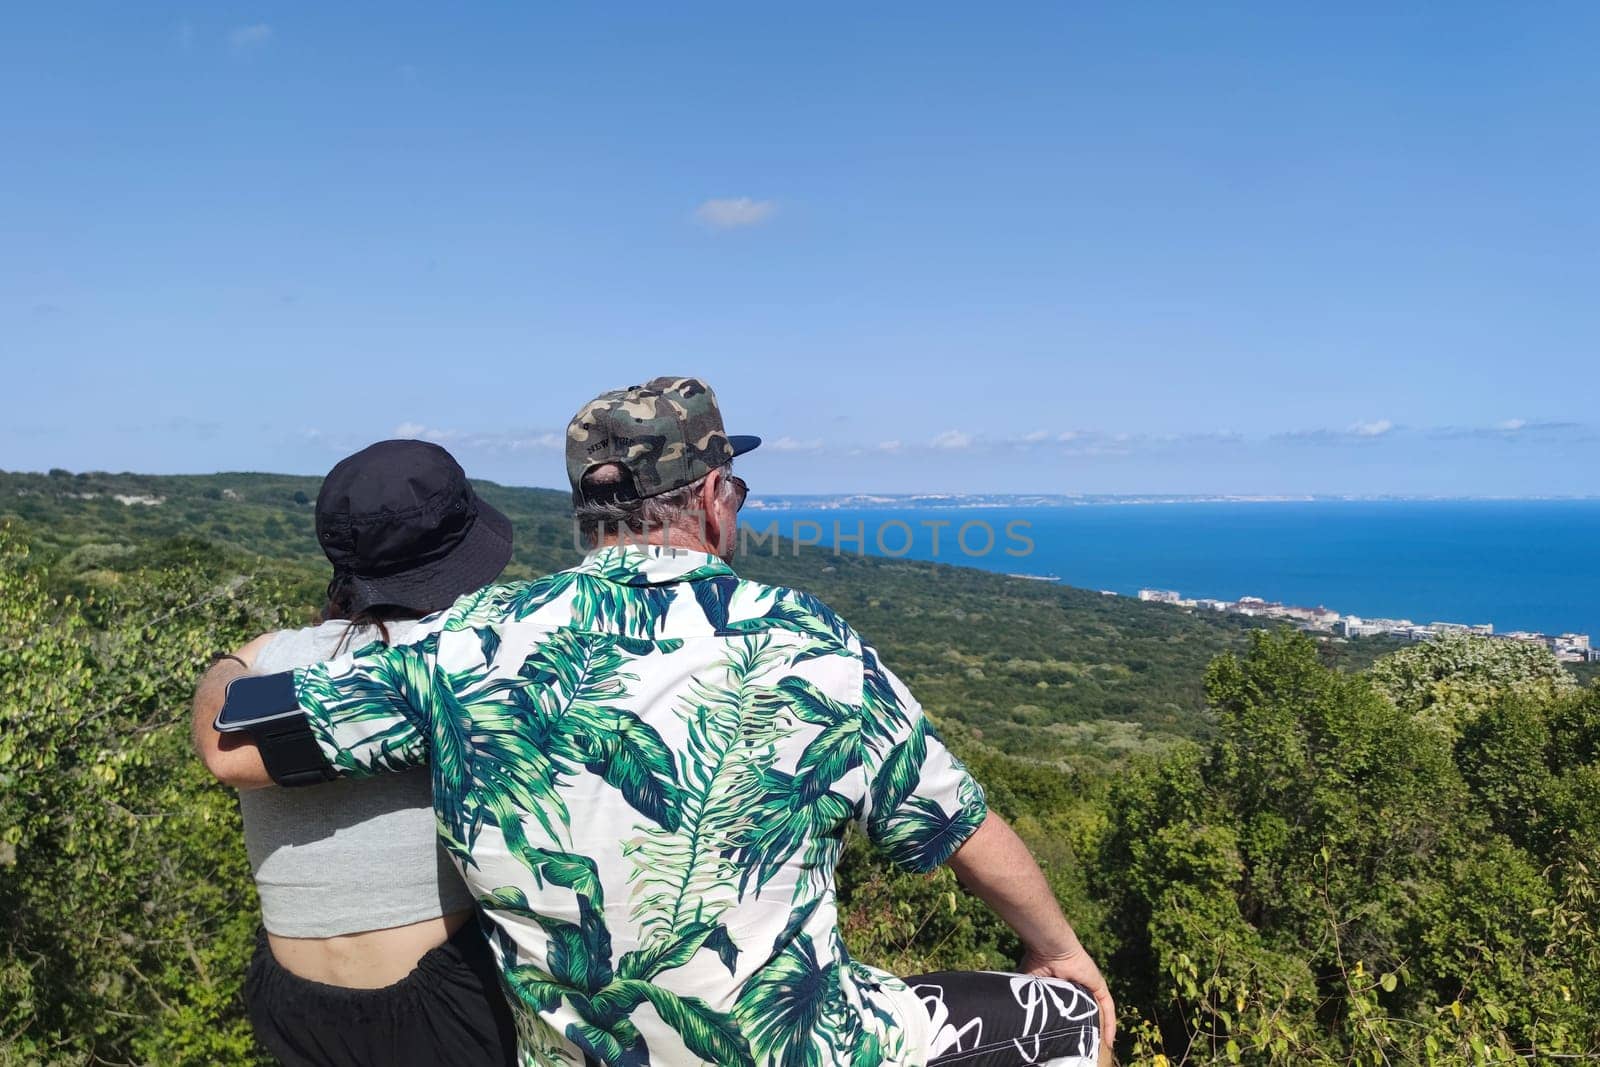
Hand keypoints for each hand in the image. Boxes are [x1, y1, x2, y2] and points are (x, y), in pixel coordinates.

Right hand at [1019, 943, 1116, 1058]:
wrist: (1048, 949)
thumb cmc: (1035, 963)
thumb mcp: (1030, 987)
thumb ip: (1029, 1000)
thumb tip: (1018, 1018)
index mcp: (1062, 987)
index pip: (1070, 1009)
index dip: (1070, 1023)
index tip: (1068, 1040)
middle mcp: (1078, 987)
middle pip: (1085, 1012)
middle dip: (1086, 1029)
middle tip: (1084, 1047)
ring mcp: (1090, 986)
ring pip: (1098, 1012)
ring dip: (1100, 1029)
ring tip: (1097, 1048)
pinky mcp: (1099, 986)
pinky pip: (1108, 1007)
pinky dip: (1110, 1024)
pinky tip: (1110, 1040)